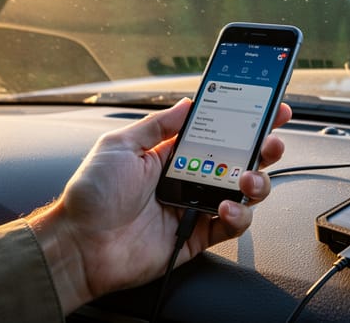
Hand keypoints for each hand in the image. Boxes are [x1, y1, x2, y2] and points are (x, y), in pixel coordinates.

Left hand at [26, 98, 289, 313]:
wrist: (79, 245)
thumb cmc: (91, 195)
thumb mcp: (120, 145)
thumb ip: (158, 124)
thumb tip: (188, 103)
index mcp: (173, 155)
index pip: (220, 133)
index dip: (248, 122)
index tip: (270, 109)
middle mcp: (191, 180)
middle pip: (241, 162)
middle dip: (264, 150)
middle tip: (271, 143)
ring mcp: (196, 208)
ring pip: (245, 194)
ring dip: (256, 182)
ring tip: (245, 179)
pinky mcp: (198, 237)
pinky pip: (232, 226)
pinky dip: (239, 216)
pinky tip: (226, 207)